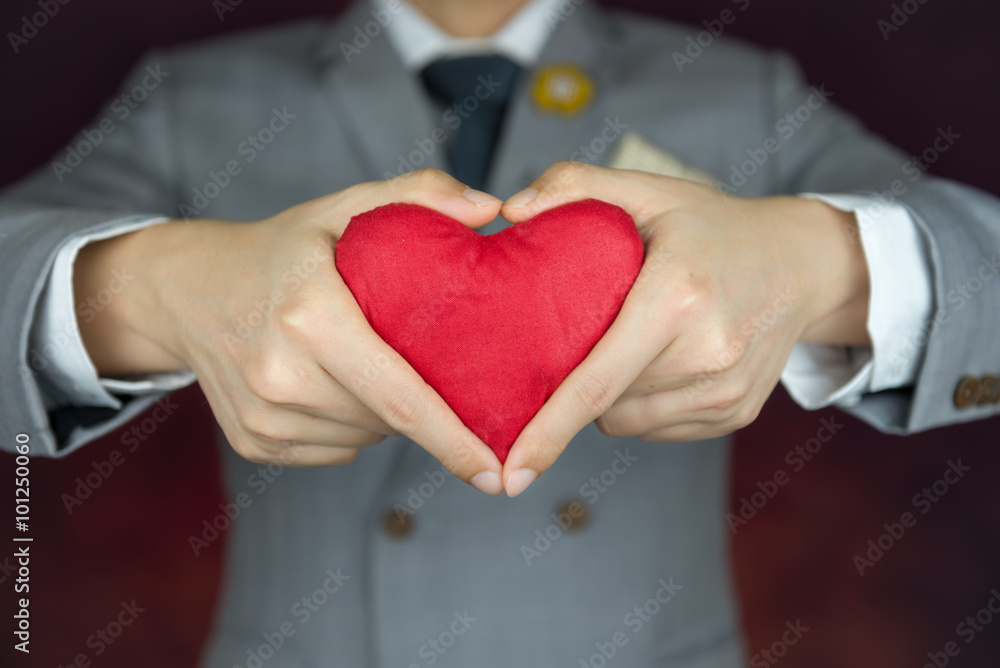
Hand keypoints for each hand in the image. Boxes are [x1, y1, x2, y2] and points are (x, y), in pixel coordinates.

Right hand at [74, 169, 505, 493]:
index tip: (495, 474)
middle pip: (386, 421)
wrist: (186, 289)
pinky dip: (350, 428)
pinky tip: (338, 387)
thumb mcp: (344, 206)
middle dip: (423, 408)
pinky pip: (333, 451)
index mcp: (310, 316)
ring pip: (362, 439)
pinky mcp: (253, 440)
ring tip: (370, 365)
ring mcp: (262, 415)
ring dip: (384, 417)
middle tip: (425, 365)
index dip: (453, 440)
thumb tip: (491, 209)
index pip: (400, 397)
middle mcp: (280, 373)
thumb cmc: (280, 249)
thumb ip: (420, 194)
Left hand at [498, 161, 869, 495]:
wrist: (803, 262)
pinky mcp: (736, 413)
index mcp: (676, 299)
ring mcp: (727, 391)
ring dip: (612, 396)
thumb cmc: (714, 226)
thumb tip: (510, 209)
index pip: (597, 382)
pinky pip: (659, 427)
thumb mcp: (649, 190)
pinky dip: (643, 404)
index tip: (512, 472)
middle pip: (605, 403)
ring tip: (631, 342)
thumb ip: (574, 184)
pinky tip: (661, 361)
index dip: (548, 430)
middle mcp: (707, 354)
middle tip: (587, 334)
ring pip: (628, 421)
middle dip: (577, 383)